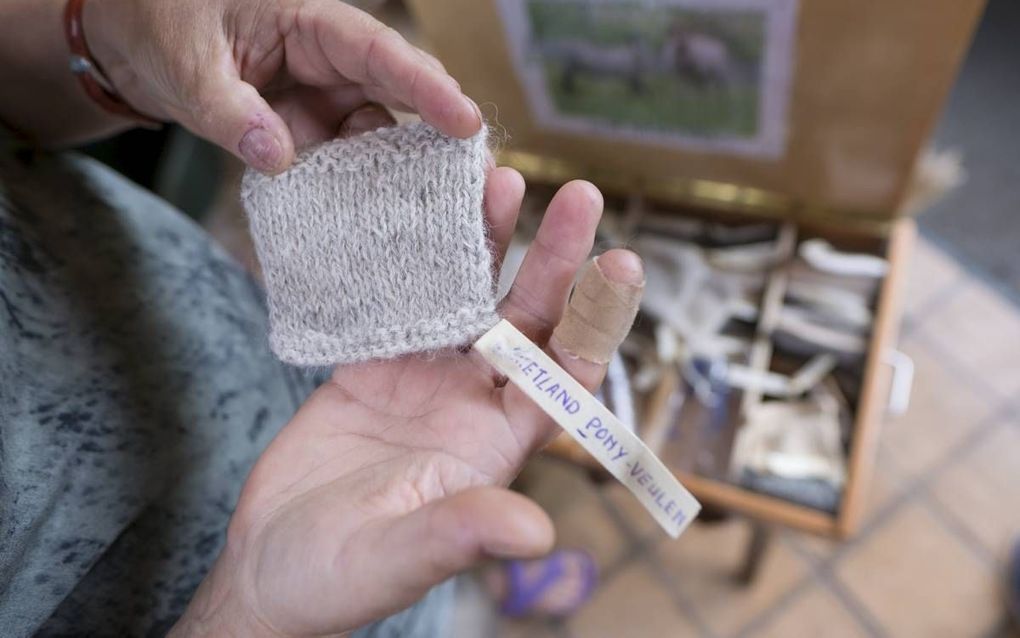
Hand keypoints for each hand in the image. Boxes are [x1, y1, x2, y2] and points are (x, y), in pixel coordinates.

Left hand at [82, 0, 480, 171]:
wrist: (134, 46)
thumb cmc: (163, 29)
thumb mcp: (187, 66)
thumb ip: (229, 111)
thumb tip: (279, 157)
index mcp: (308, 24)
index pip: (378, 52)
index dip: (427, 85)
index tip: (464, 121)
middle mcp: (328, 61)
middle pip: (398, 93)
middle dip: (435, 132)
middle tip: (470, 176)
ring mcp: (322, 98)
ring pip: (377, 132)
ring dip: (398, 169)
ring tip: (425, 209)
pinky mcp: (310, 130)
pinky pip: (344, 159)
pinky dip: (357, 187)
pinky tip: (373, 217)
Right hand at [169, 172, 644, 636]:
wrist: (270, 567)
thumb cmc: (338, 580)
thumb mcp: (401, 558)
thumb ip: (462, 533)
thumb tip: (539, 535)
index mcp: (493, 449)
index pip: (562, 381)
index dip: (592, 327)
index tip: (618, 268)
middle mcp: (469, 407)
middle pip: (526, 323)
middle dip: (555, 262)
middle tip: (580, 196)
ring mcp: (422, 383)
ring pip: (467, 301)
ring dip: (487, 244)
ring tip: (505, 180)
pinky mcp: (370, 367)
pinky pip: (400, 303)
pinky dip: (411, 260)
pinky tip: (421, 211)